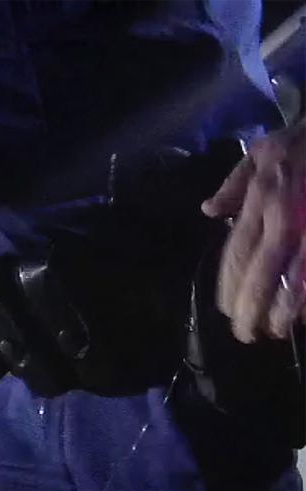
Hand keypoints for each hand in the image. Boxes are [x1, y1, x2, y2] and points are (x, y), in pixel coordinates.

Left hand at [203, 122, 305, 342]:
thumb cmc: (301, 141)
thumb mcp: (261, 151)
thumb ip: (235, 184)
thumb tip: (209, 211)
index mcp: (262, 201)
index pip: (238, 251)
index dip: (231, 285)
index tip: (227, 311)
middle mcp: (284, 216)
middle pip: (262, 270)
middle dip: (251, 306)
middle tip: (245, 334)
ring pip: (295, 275)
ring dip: (283, 308)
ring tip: (274, 331)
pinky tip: (304, 314)